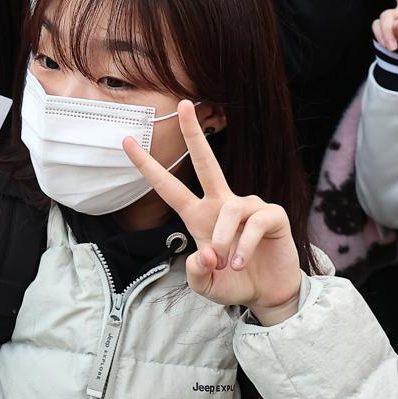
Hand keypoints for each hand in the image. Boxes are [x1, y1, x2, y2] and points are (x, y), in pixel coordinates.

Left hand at [122, 101, 302, 323]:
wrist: (268, 293)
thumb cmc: (234, 282)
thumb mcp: (205, 285)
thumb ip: (195, 273)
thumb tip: (206, 251)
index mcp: (199, 216)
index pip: (169, 187)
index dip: (147, 166)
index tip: (126, 141)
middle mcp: (222, 204)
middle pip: (206, 163)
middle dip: (194, 133)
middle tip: (183, 105)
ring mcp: (249, 207)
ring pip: (229, 210)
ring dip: (225, 241)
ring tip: (229, 264)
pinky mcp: (271, 215)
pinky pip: (253, 222)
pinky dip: (245, 246)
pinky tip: (243, 263)